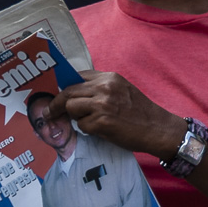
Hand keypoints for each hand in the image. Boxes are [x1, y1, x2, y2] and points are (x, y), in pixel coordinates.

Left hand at [47, 70, 183, 157]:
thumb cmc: (139, 111)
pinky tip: (98, 130)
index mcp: (109, 77)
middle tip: (50, 112)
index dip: (64, 86)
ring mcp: (102, 104)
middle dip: (56, 103)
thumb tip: (75, 93)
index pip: (77, 76)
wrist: (157, 128)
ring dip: (73, 117)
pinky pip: (82, 125)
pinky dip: (86, 129)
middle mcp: (104, 88)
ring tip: (82, 122)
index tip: (55, 93)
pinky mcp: (102, 122)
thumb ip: (101, 88)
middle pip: (68, 91)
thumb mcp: (122, 90)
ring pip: (71, 107)